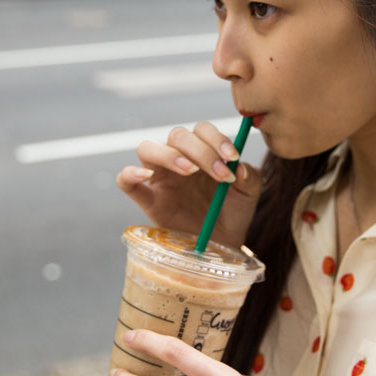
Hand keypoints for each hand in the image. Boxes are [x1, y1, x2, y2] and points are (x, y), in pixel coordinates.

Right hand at [115, 122, 261, 249]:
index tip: (233, 158)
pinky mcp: (148, 201)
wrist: (223, 245)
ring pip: (147, 148)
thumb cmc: (233, 213)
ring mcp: (159, 179)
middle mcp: (178, 159)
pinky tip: (146, 176)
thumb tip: (239, 168)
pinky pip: (125, 181)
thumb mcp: (249, 194)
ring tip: (190, 171)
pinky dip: (130, 174)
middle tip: (220, 175)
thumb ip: (250, 177)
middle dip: (201, 151)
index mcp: (202, 152)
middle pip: (177, 136)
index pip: (201, 130)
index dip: (216, 138)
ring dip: (169, 155)